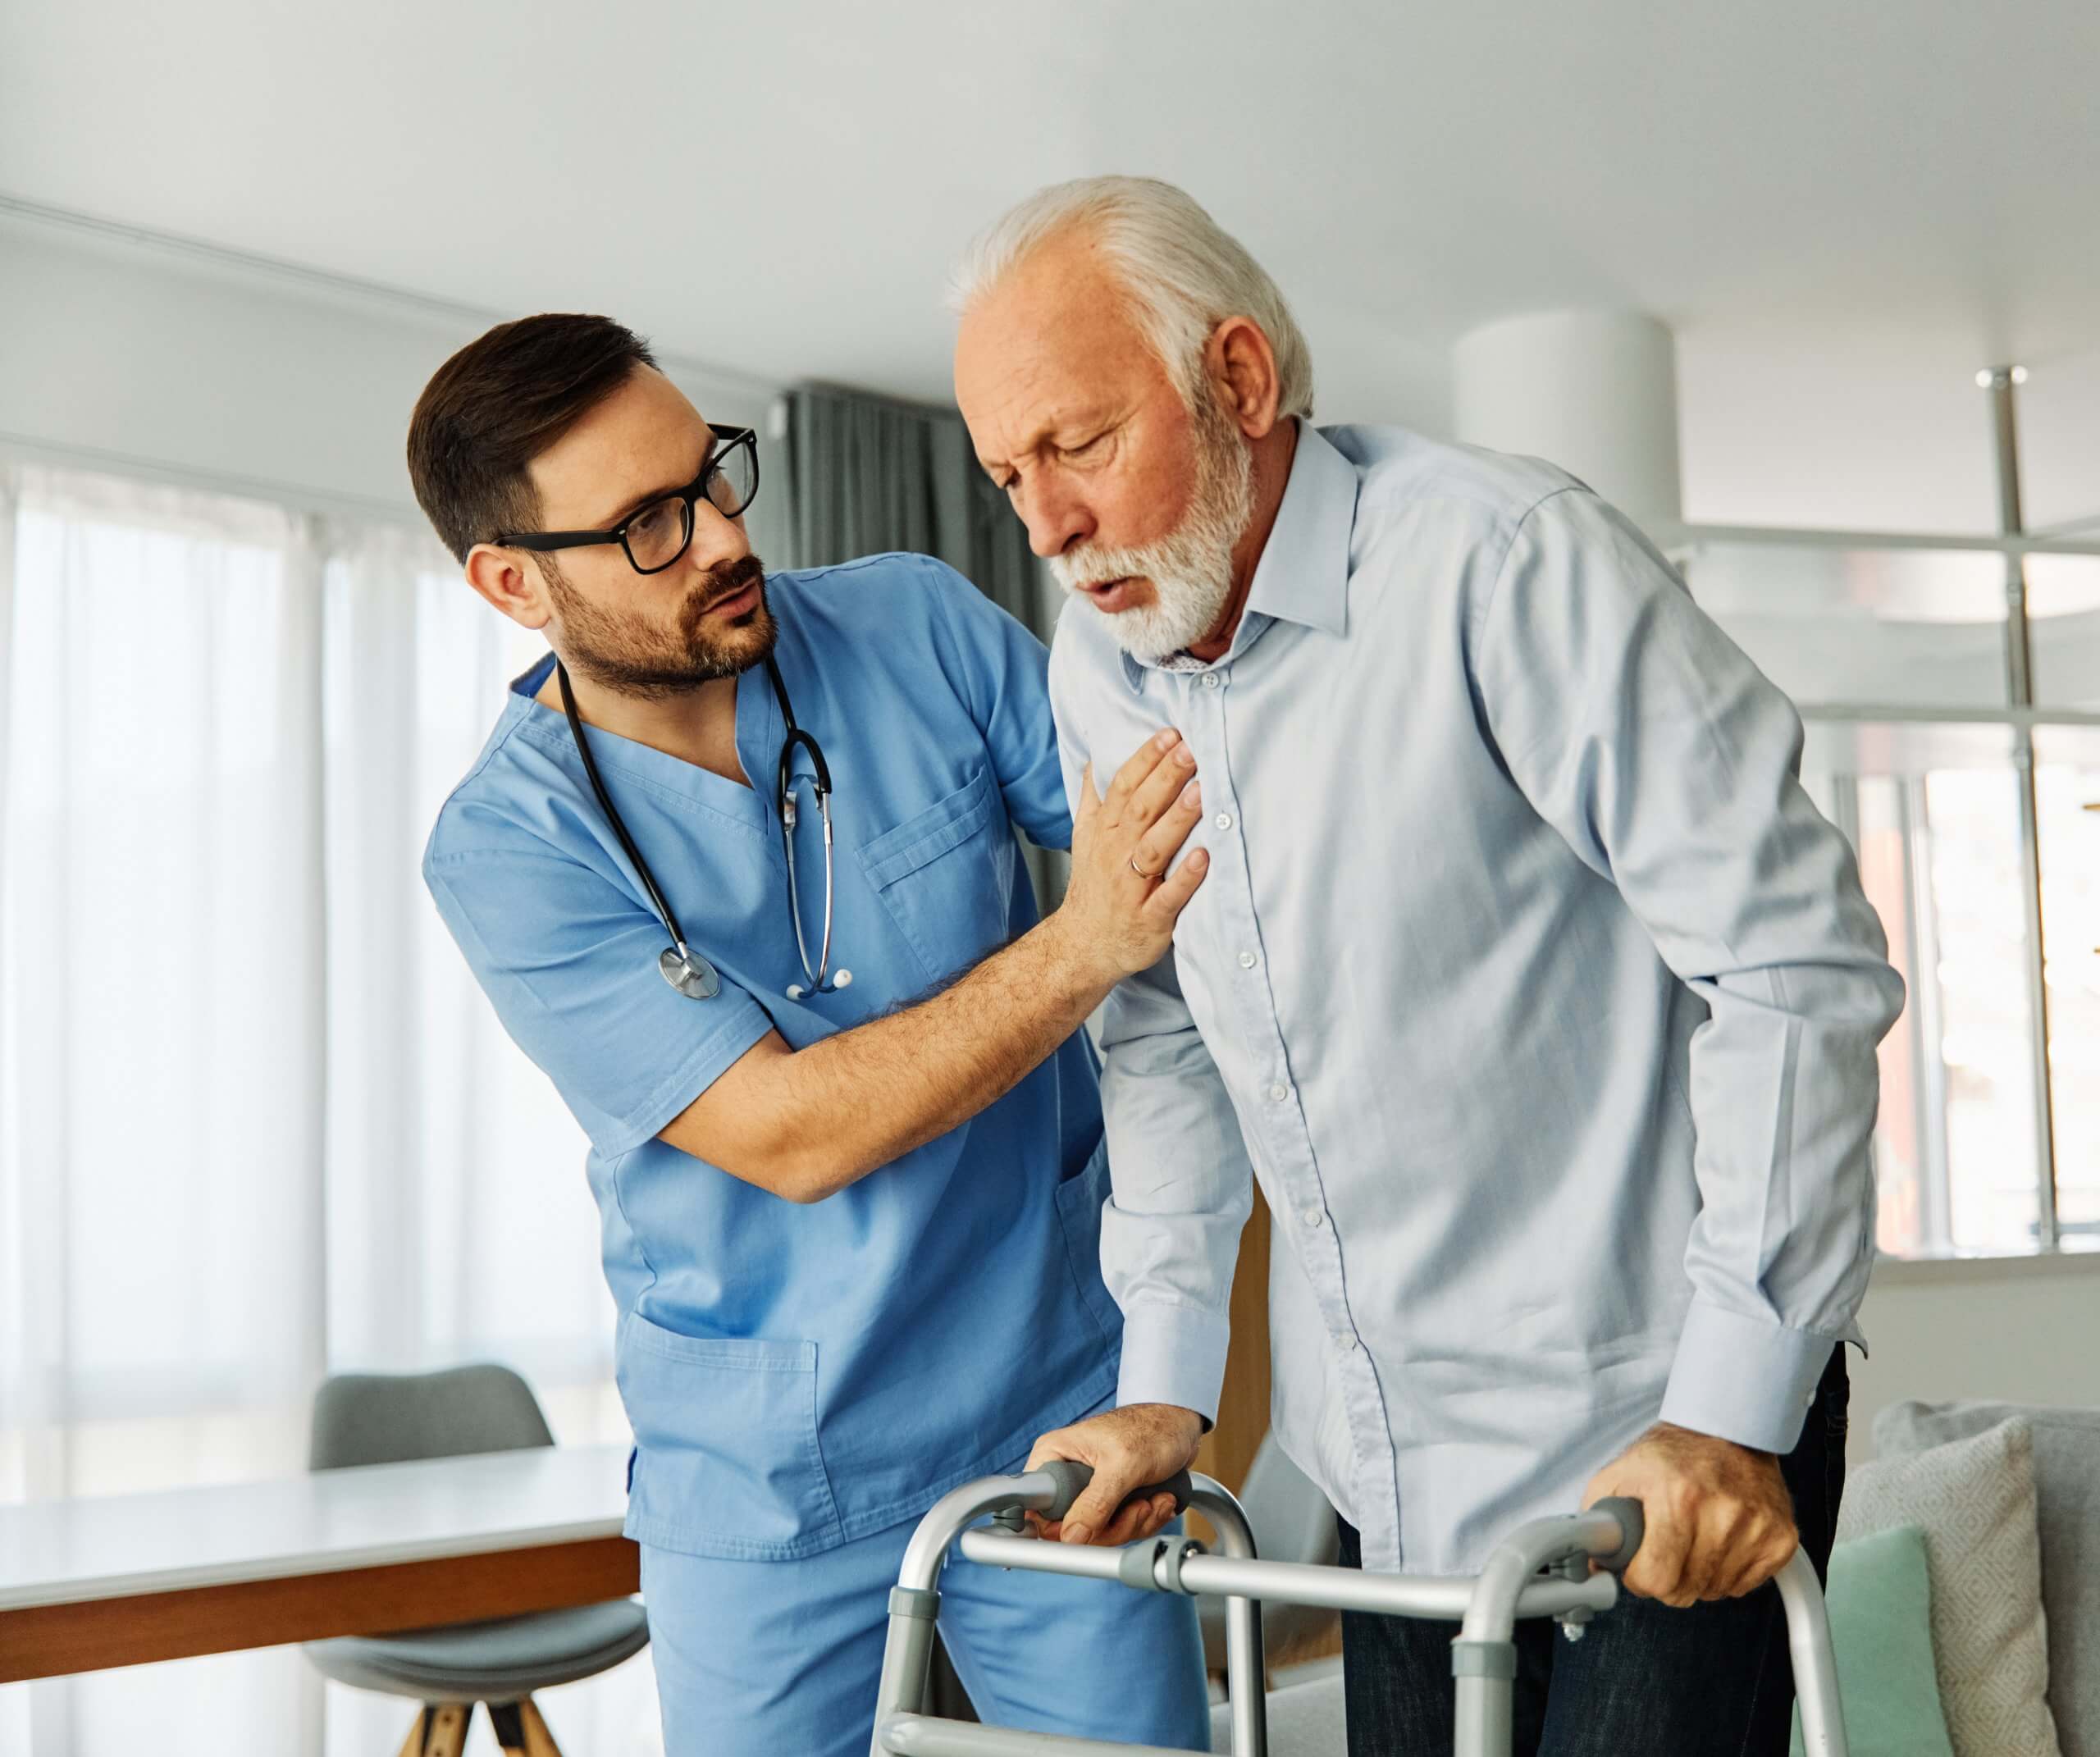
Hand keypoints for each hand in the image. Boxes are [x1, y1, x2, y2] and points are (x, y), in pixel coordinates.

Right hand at [1025, 1403, 1205, 1546]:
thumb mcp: (1123, 1466)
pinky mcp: (1111, 1501)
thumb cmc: (1152, 1429)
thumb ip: (1096, 1503)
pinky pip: (1120, 1529)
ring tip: (1153, 1498)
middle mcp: (1067, 1474)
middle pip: (1071, 1529)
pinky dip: (1144, 1521)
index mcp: (1055, 1455)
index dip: (1056, 1527)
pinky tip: (1158, 1499)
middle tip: (1138, 1507)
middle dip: (1114, 1526)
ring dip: (1135, 1522)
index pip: (1036, 1506)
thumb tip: (1071, 1537)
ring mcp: (1090, 1490)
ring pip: (1099, 1534)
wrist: (1181, 1426)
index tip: (1085, 1532)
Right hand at [1055, 730, 1208, 983]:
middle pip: (1139, 809)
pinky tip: (1203, 857)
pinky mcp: (1149, 919)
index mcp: (1104, 831)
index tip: (1170, 734)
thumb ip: (1093, 797)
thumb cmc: (1094, 887)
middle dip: (1165, 778)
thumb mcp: (1085, 837)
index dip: (1145, 759)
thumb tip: (1094, 757)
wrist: (1082, 946)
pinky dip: (1185, 878)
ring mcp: (1131, 887)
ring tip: (1201, 792)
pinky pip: (1167, 897)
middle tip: (1191, 749)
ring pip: (1154, 848)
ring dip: (1177, 820)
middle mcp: (1115, 854)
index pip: (1122, 786)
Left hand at [1583, 1423, 1797, 1605]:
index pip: (1657, 1579)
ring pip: (1715, 1591)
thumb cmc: (1672, 1455)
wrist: (1728, 1430)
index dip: (1640, 1578)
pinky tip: (1720, 1542)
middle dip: (1668, 1578)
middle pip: (1686, 1591)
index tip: (1640, 1564)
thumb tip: (1589, 1563)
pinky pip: (1746, 1586)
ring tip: (1694, 1539)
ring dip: (1699, 1576)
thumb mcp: (1622, 1474)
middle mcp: (1722, 1513)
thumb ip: (1597, 1519)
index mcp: (1677, 1497)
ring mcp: (1756, 1527)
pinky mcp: (1781, 1537)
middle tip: (1666, 1549)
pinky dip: (1728, 1573)